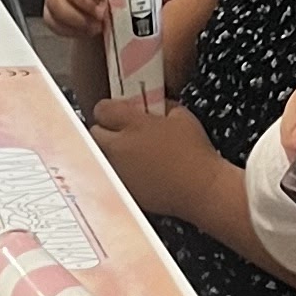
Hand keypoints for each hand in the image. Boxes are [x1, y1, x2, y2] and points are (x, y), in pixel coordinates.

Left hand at [89, 93, 218, 218]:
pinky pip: (112, 174)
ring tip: (132, 152)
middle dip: (106, 129)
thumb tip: (152, 106)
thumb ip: (161, 106)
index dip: (110, 109)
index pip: (102, 109)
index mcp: (132, 125)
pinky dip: (120, 170)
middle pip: (94, 132)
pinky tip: (139, 170)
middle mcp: (118, 148)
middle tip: (124, 131)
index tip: (120, 111)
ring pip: (101, 155)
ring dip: (111, 150)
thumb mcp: (182, 116)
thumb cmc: (195, 154)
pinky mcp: (122, 189)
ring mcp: (117, 171)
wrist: (201, 190)